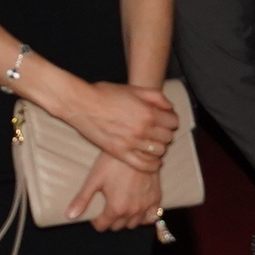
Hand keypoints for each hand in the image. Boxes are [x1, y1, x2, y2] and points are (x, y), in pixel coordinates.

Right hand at [60, 78, 177, 166]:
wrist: (81, 104)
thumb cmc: (105, 94)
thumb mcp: (134, 89)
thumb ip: (156, 96)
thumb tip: (169, 108)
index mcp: (147, 112)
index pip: (173, 122)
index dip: (171, 120)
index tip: (166, 120)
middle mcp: (142, 129)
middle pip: (168, 137)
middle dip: (165, 133)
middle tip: (157, 131)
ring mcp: (131, 143)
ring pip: (159, 152)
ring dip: (159, 147)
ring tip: (152, 142)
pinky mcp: (120, 153)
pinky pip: (144, 165)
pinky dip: (152, 165)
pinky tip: (153, 160)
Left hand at [70, 149, 164, 232]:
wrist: (138, 148)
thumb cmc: (113, 162)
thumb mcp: (94, 179)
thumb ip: (82, 199)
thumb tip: (69, 216)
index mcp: (116, 208)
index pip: (102, 226)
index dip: (96, 220)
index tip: (95, 213)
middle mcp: (132, 211)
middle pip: (118, 226)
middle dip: (110, 220)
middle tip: (107, 207)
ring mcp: (146, 206)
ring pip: (134, 224)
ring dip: (126, 219)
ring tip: (121, 207)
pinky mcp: (156, 198)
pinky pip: (153, 217)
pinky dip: (145, 216)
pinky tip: (139, 208)